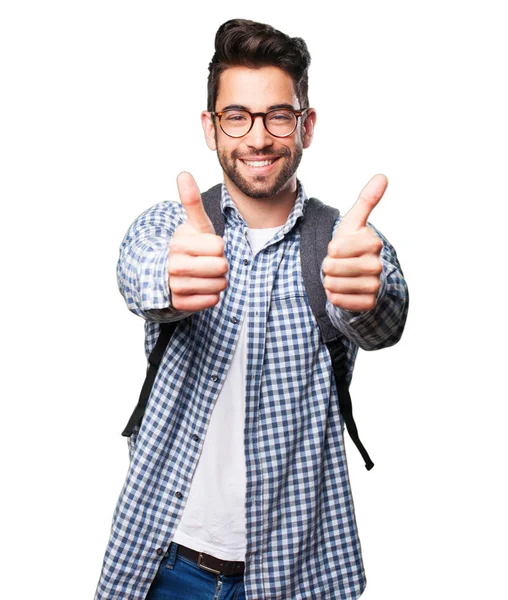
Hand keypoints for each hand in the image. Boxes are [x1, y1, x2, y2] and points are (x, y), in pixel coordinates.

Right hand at [168, 172, 227, 311]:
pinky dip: (212, 296)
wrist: (169, 273)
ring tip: (206, 275)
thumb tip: (183, 174)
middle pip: (221, 267)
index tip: (207, 247)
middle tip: (209, 262)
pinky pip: (211, 301)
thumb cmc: (190, 245)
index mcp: (178, 243)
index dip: (219, 247)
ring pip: (219, 286)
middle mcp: (174, 265)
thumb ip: (191, 201)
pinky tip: (202, 288)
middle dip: (221, 265)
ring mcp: (175, 286)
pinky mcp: (180, 303)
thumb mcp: (194, 224)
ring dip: (218, 281)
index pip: (219, 246)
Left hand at [322, 174, 386, 311]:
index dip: (331, 250)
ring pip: (333, 284)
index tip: (340, 249)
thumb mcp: (355, 224)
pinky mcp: (368, 303)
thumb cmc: (352, 247)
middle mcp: (377, 264)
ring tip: (340, 277)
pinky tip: (342, 290)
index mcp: (372, 243)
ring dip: (330, 281)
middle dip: (328, 267)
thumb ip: (366, 201)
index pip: (334, 248)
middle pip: (332, 267)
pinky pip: (338, 300)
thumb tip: (382, 176)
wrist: (359, 277)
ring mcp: (375, 285)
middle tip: (338, 265)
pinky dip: (334, 296)